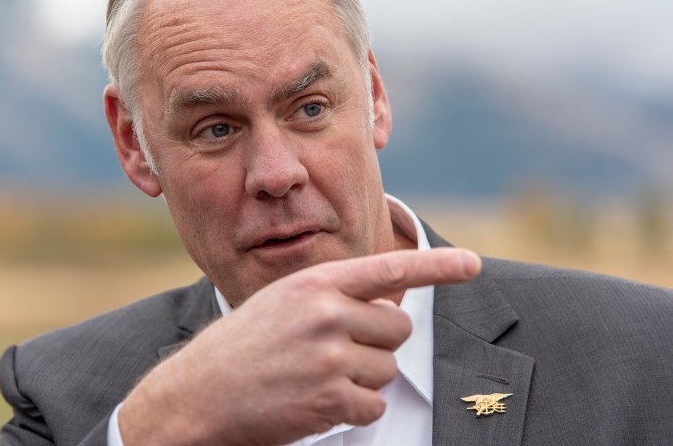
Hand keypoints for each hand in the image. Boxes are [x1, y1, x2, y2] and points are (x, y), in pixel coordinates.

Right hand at [118, 248, 480, 445]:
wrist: (198, 393)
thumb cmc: (244, 345)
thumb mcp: (284, 302)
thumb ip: (335, 295)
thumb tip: (391, 298)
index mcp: (315, 284)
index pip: (388, 268)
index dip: (436, 267)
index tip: (473, 264)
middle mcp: (326, 313)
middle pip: (397, 327)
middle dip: (378, 342)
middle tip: (336, 351)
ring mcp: (328, 356)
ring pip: (388, 368)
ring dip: (363, 378)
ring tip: (317, 376)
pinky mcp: (329, 399)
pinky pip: (374, 405)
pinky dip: (354, 408)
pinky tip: (316, 401)